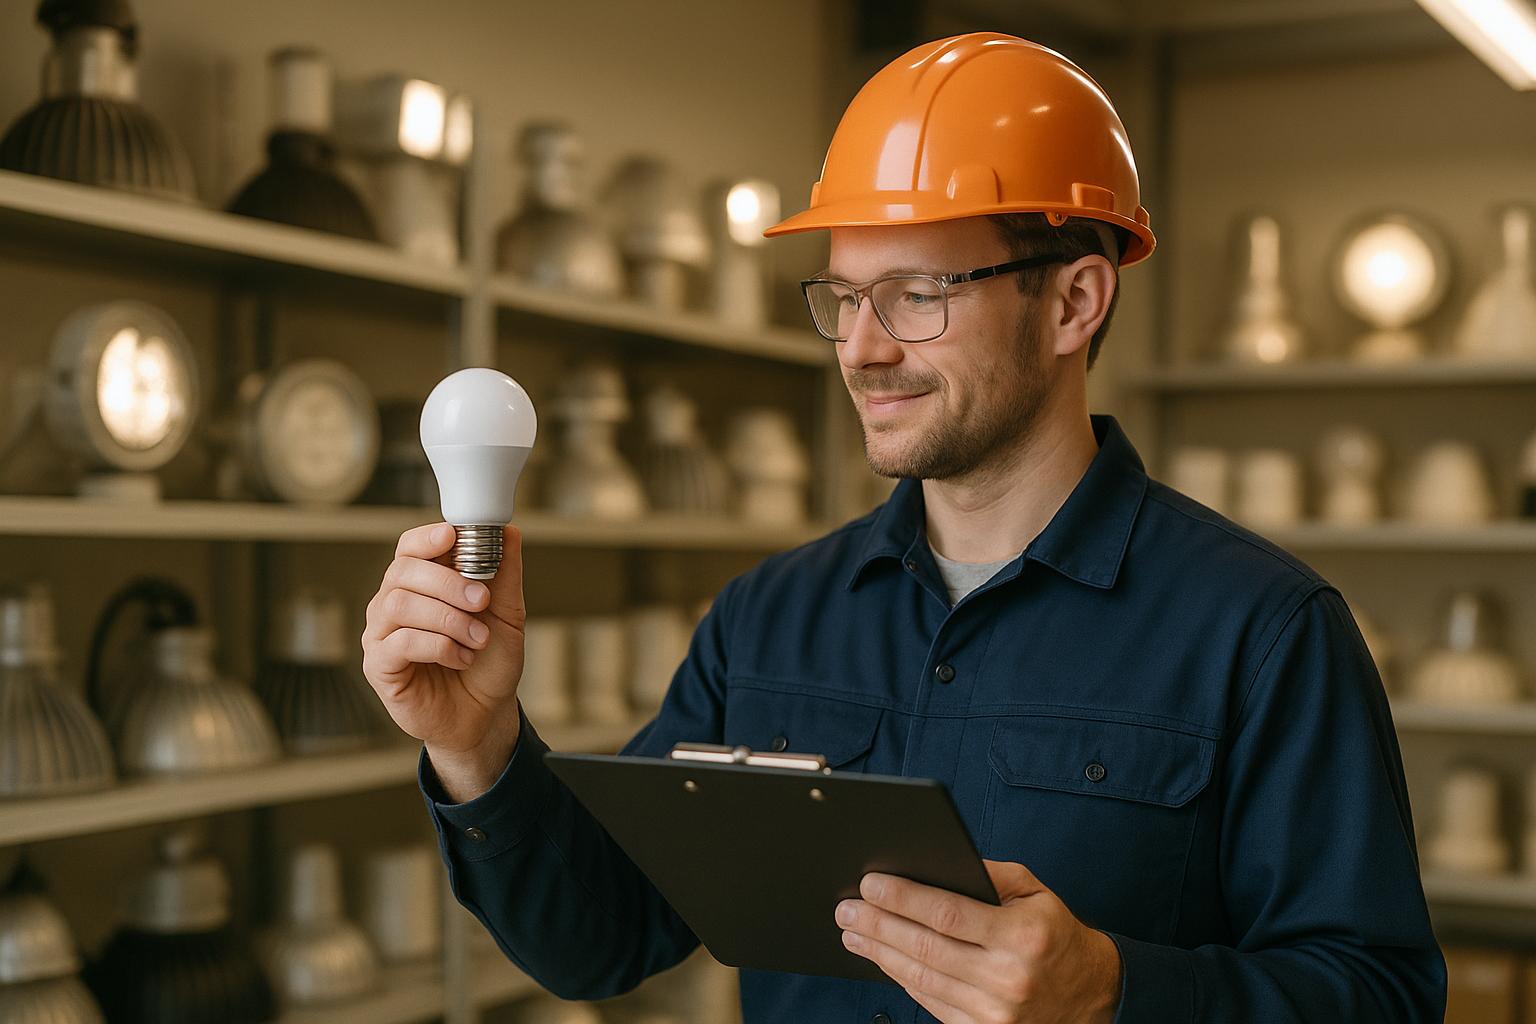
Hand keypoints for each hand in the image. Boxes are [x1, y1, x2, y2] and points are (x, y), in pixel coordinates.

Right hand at [362, 522, 526, 796]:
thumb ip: (504, 574)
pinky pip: (400, 642)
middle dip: (448, 582)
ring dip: (448, 618)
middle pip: (403, 571)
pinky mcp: (379, 666)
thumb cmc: (488, 662)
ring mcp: (381, 634)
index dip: (427, 538)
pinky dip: (438, 646)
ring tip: (478, 638)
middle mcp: (393, 604)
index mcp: (420, 585)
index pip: (409, 548)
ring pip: (400, 604)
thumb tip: (508, 530)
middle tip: (482, 600)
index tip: (452, 537)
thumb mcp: (507, 614)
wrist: (484, 714)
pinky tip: (462, 658)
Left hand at [835, 859, 1121, 1023]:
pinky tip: (884, 960)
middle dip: (879, 926)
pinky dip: (903, 980)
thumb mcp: (1035, 893)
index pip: (948, 913)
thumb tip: (935, 863)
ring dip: (881, 954)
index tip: (870, 884)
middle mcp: (1008, 977)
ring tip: (854, 934)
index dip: (903, 898)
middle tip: (846, 910)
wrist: (1092, 996)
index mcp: (1023, 935)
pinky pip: (932, 1003)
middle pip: (926, 948)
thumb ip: (989, 875)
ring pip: (923, 979)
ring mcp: (995, 1012)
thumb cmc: (1056, 935)